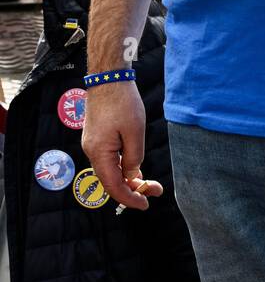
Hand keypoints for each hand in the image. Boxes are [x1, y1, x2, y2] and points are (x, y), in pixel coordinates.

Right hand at [81, 81, 162, 209]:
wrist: (108, 77)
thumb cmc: (122, 102)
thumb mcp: (134, 132)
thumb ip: (134, 158)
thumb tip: (132, 176)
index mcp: (99, 153)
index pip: (113, 186)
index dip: (130, 198)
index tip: (146, 204)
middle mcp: (92, 152)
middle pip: (111, 180)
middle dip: (133, 190)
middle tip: (155, 192)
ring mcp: (93, 144)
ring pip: (111, 170)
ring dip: (129, 179)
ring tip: (150, 183)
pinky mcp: (97, 137)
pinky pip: (110, 159)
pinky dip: (123, 167)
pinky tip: (137, 169)